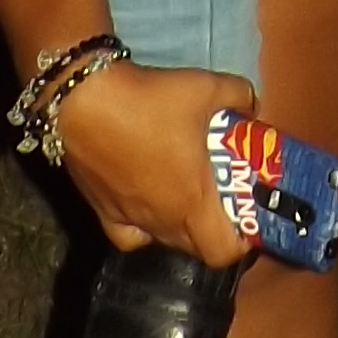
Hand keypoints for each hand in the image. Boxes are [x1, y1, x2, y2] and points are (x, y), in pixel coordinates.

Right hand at [53, 59, 255, 267]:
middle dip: (215, 231)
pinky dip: (142, 228)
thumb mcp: (209, 87)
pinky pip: (130, 234)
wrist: (86, 99)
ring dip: (182, 227)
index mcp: (193, 200)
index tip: (247, 218)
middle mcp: (163, 220)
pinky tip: (145, 205)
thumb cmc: (152, 100)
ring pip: (165, 240)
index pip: (223, 251)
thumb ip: (240, 97)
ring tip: (186, 196)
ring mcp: (130, 220)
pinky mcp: (103, 211)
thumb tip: (250, 108)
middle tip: (221, 201)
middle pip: (197, 249)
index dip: (241, 241)